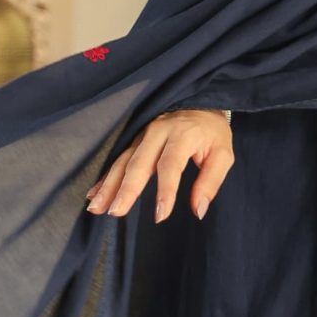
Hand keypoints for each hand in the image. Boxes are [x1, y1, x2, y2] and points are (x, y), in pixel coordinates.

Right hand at [85, 108, 233, 221]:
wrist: (200, 101)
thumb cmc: (212, 133)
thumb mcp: (223, 154)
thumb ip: (210, 181)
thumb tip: (198, 210)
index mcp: (182, 134)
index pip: (170, 164)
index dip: (165, 190)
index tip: (161, 215)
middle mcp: (158, 131)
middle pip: (139, 162)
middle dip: (126, 189)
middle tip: (116, 212)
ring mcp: (142, 133)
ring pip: (123, 161)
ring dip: (108, 185)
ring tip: (96, 207)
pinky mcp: (134, 138)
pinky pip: (117, 158)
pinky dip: (105, 177)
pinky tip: (93, 193)